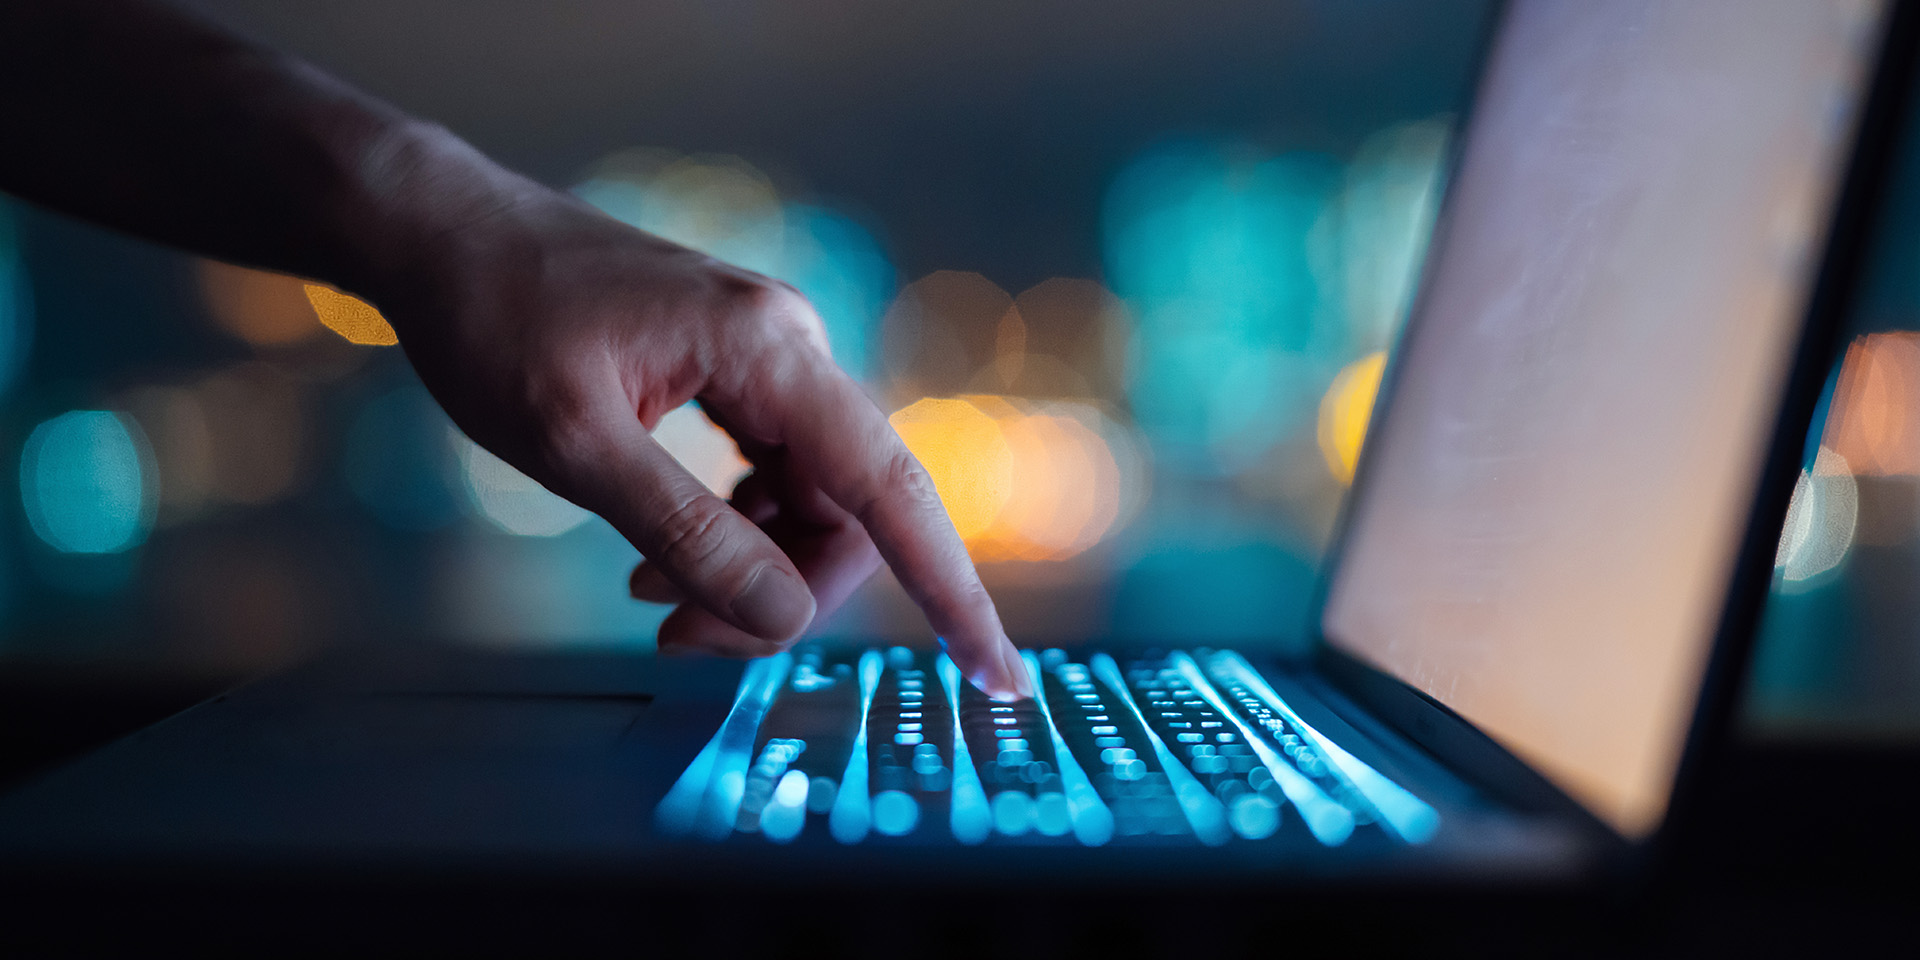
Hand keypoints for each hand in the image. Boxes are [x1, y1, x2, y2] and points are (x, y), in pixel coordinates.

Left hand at [362, 144, 1033, 699]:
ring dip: (749, 566)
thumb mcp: (576, 445)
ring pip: (806, 498)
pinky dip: (728, 529)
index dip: (951, 591)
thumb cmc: (494, 318)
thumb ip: (687, 532)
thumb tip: (784, 614)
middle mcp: (788, 347)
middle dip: (783, 591)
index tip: (995, 673)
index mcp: (769, 351)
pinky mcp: (733, 370)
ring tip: (652, 595)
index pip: (891, 490)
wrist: (441, 233)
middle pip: (846, 508)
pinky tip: (659, 556)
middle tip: (683, 639)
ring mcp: (763, 357)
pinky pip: (768, 472)